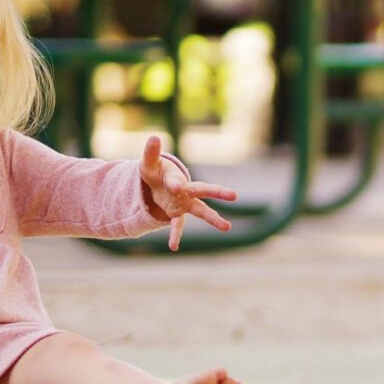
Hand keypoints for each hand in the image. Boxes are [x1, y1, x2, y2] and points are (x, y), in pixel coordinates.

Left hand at [139, 136, 237, 250]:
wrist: (154, 185)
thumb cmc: (154, 172)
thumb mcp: (148, 164)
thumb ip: (151, 153)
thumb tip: (154, 136)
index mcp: (177, 177)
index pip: (176, 180)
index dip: (174, 183)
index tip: (174, 187)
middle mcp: (186, 190)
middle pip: (204, 190)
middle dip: (218, 192)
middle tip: (234, 195)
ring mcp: (184, 204)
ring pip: (201, 211)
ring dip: (213, 219)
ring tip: (227, 228)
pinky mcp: (177, 214)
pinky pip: (178, 226)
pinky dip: (175, 236)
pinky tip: (173, 247)